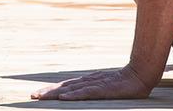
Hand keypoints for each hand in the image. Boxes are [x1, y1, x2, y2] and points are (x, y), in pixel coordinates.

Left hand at [31, 65, 156, 100]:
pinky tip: (64, 98)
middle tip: (32, 96)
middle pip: (63, 87)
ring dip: (54, 93)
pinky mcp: (104, 89)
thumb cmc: (125, 82)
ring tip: (41, 97)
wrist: (141, 75)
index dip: (50, 91)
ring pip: (71, 89)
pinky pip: (86, 92)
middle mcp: (88, 81)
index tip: (36, 95)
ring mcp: (95, 84)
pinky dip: (74, 95)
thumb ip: (94, 89)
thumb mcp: (106, 87)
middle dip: (47, 92)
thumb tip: (79, 93)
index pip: (65, 86)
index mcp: (87, 82)